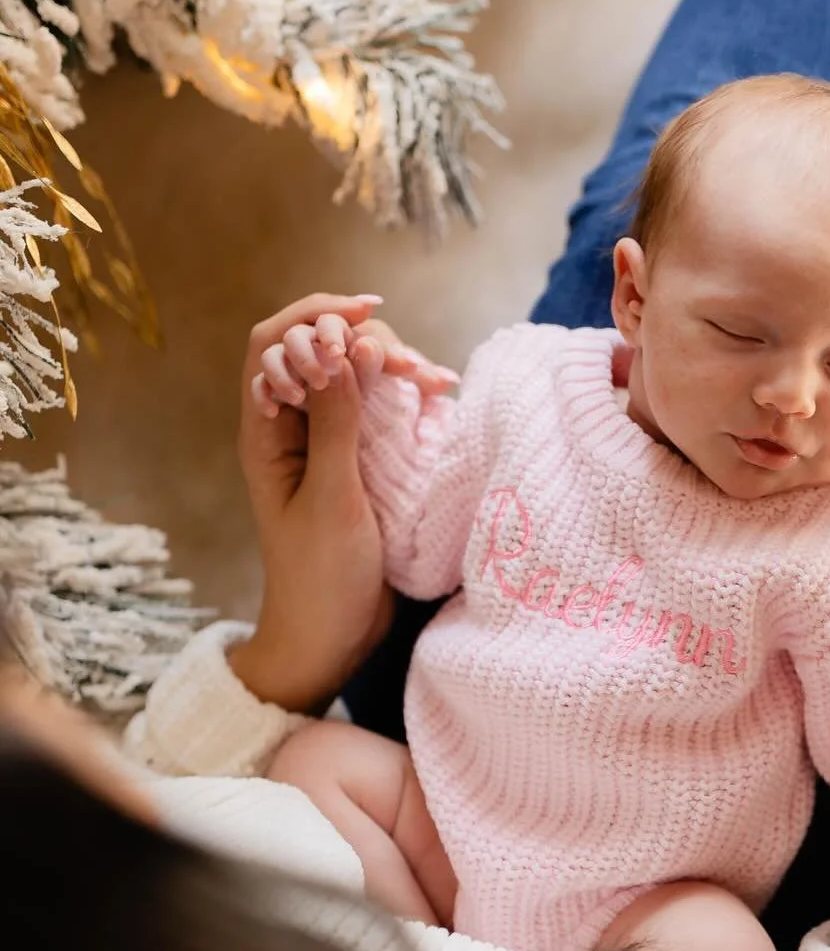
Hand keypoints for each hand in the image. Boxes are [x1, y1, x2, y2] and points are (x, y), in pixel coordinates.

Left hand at [231, 293, 405, 713]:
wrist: (331, 635)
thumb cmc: (321, 575)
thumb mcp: (333, 496)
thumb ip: (339, 422)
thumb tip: (344, 347)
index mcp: (267, 430)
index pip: (273, 343)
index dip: (315, 315)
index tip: (369, 317)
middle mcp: (293, 427)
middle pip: (319, 350)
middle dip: (366, 342)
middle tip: (417, 369)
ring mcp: (327, 443)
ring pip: (355, 377)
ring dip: (394, 369)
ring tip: (438, 382)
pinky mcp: (359, 461)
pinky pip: (379, 409)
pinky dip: (407, 397)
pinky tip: (440, 398)